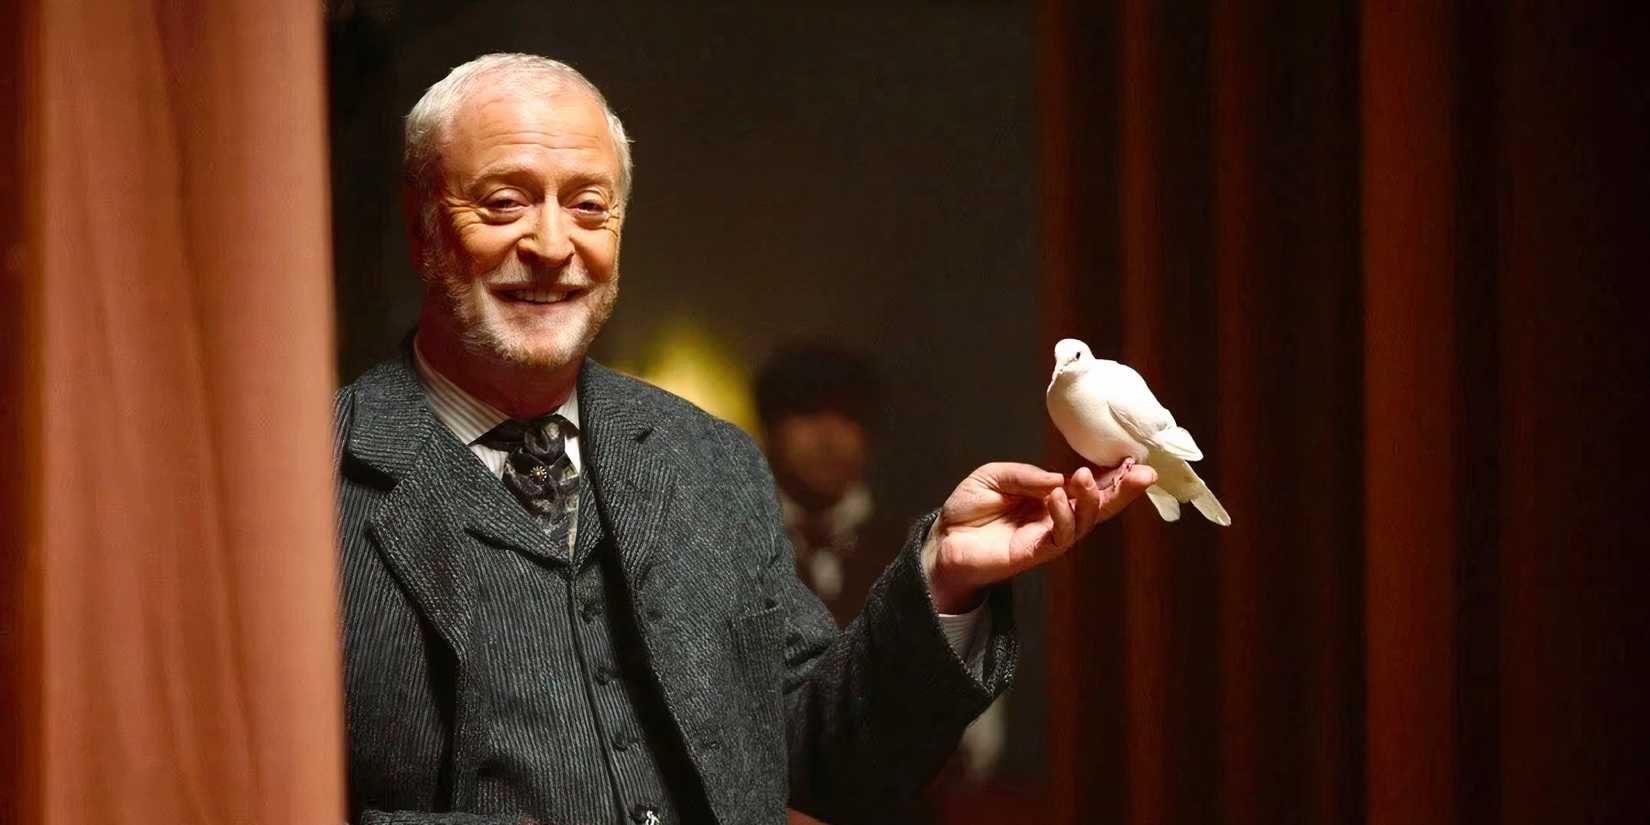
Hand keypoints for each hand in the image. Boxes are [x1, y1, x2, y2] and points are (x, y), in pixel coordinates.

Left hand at [924, 461, 1156, 612]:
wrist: (943, 539)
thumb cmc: (969, 508)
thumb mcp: (995, 476)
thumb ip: (1027, 476)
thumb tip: (1060, 477)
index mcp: (1051, 495)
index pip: (1089, 485)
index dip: (1112, 474)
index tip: (1133, 458)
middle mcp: (1056, 516)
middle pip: (1099, 506)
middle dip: (1124, 491)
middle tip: (1144, 473)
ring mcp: (1047, 536)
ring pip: (1085, 522)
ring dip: (1091, 499)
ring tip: (1084, 478)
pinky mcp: (1034, 553)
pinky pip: (1059, 537)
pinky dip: (1063, 516)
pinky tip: (1057, 498)